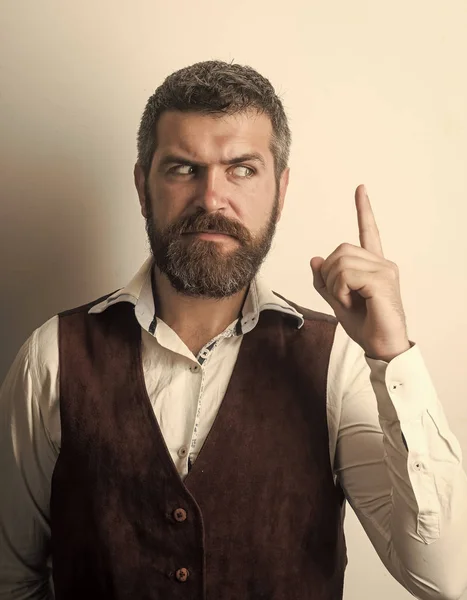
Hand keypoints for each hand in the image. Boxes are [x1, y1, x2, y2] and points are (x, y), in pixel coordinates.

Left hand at [310, 185, 409, 361]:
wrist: (382, 346)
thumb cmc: (365, 325)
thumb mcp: (337, 301)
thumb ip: (325, 281)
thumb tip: (315, 258)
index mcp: (373, 265)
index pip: (368, 232)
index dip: (363, 210)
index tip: (360, 189)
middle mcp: (382, 263)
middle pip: (340, 251)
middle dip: (330, 276)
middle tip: (342, 297)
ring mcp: (384, 270)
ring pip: (340, 263)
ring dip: (335, 286)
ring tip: (349, 301)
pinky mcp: (382, 281)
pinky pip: (346, 276)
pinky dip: (341, 292)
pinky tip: (353, 303)